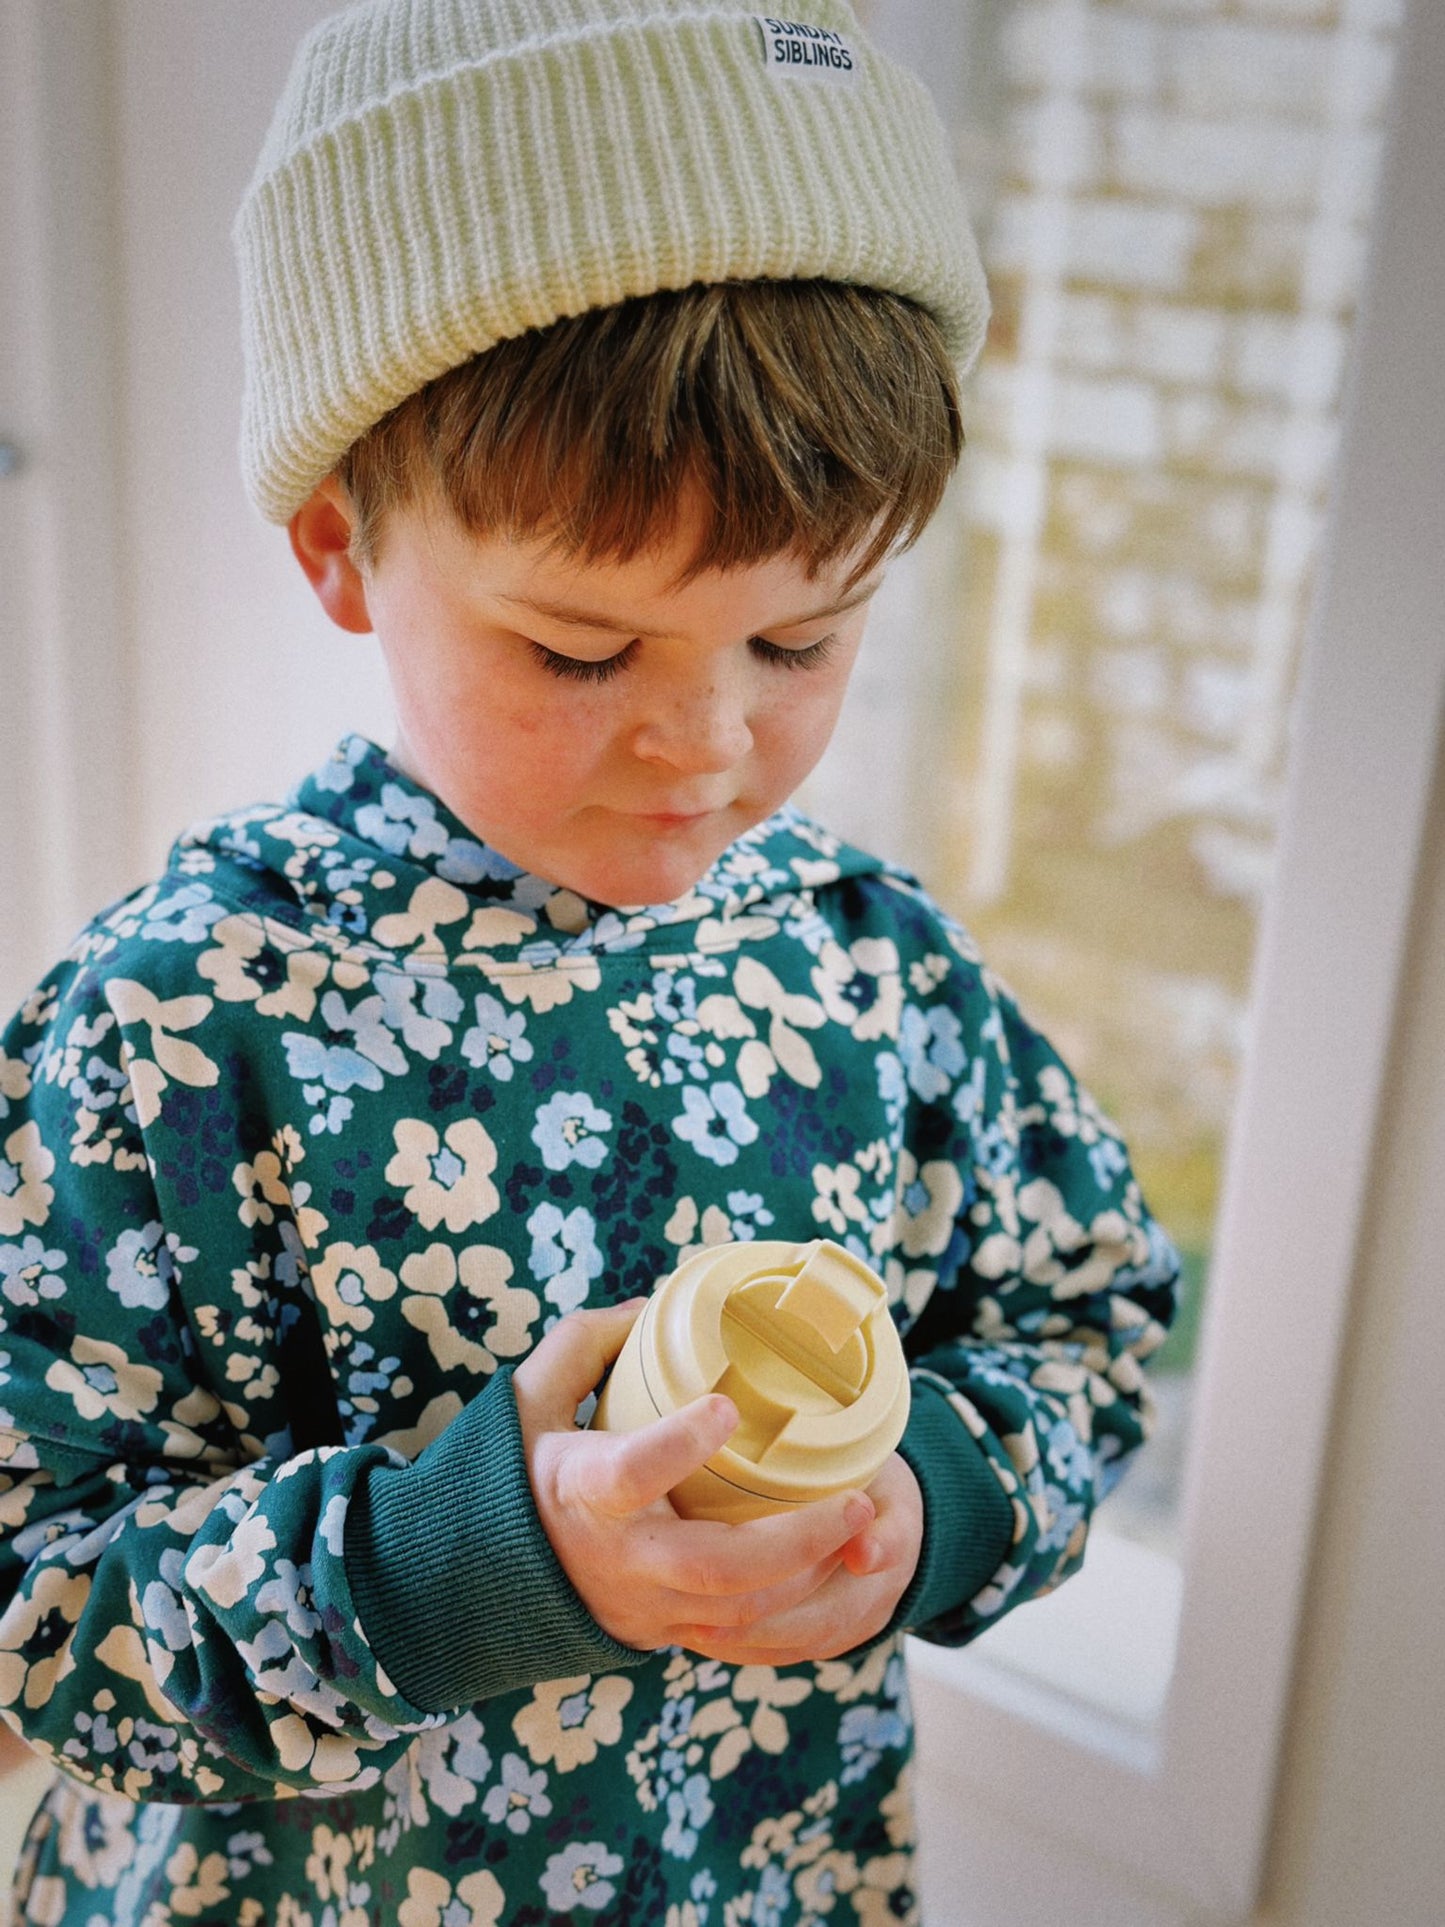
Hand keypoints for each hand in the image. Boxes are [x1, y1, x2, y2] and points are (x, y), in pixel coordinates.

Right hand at [512, 1301, 885, 1658]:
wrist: (470, 1581)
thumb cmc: (510, 1471)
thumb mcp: (529, 1397)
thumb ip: (587, 1344)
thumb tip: (655, 1308)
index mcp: (580, 1494)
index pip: (632, 1475)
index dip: (680, 1444)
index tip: (727, 1406)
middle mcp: (617, 1562)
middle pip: (717, 1570)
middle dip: (798, 1542)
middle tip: (860, 1501)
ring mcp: (641, 1608)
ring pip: (737, 1614)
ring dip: (808, 1576)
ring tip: (859, 1528)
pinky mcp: (658, 1634)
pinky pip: (736, 1642)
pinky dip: (791, 1615)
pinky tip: (832, 1572)